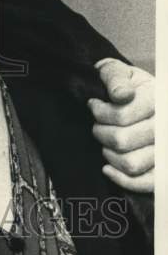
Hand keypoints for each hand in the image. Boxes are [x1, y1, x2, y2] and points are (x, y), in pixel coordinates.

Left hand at [88, 58, 154, 193]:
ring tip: (105, 141)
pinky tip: (107, 168)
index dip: (100, 112)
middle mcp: (163, 127)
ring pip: (131, 164)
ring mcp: (164, 150)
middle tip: (98, 125)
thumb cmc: (125, 84)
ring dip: (109, 154)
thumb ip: (116, 78)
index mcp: (157, 101)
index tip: (93, 105)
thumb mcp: (117, 71)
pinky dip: (123, 179)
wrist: (138, 95)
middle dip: (101, 133)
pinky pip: (146, 184)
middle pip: (122, 141)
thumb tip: (121, 95)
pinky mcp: (162, 169)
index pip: (121, 116)